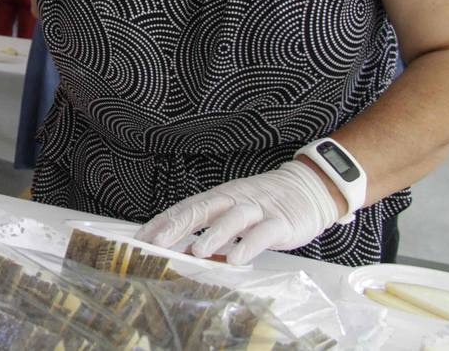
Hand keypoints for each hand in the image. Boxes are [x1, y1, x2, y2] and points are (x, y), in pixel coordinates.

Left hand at [134, 160, 341, 265]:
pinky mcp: (281, 222)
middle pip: (202, 209)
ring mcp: (258, 209)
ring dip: (214, 234)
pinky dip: (249, 245)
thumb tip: (176, 247)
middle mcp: (234, 200)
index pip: (184, 209)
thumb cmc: (263, 205)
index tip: (139, 240)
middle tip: (157, 243)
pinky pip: (264, 233)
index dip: (162, 223)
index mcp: (218, 198)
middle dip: (178, 226)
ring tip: (197, 251)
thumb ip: (208, 226)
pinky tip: (236, 259)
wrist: (308, 189)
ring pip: (233, 218)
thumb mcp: (232, 211)